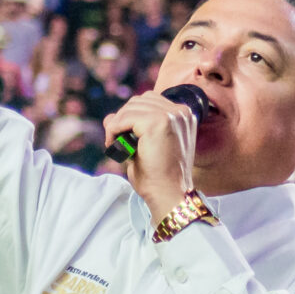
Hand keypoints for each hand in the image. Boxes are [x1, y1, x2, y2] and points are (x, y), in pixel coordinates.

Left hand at [103, 91, 198, 220]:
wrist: (169, 192)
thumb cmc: (159, 175)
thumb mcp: (147, 145)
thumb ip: (132, 126)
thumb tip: (110, 117)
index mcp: (184, 116)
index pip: (151, 100)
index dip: (133, 116)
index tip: (126, 137)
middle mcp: (181, 112)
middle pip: (139, 101)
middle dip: (123, 119)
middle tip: (118, 141)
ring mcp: (170, 116)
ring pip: (130, 108)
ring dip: (117, 125)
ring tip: (116, 145)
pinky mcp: (157, 122)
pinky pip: (123, 118)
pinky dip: (113, 130)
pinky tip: (114, 145)